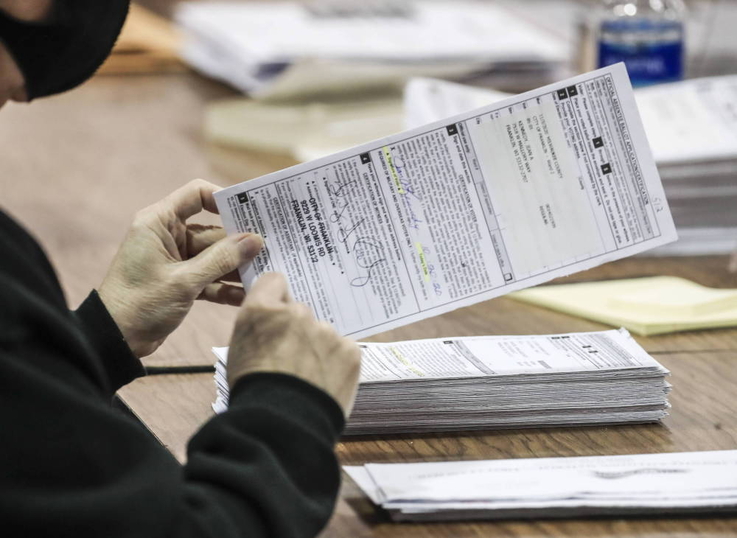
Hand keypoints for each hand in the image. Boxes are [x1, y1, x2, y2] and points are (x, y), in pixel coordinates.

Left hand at [99, 179, 262, 357]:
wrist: (114, 340)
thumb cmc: (140, 303)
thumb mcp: (184, 281)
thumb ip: (221, 259)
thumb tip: (256, 240)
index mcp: (159, 223)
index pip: (196, 195)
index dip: (224, 199)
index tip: (251, 212)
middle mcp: (169, 237)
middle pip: (214, 231)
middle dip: (241, 243)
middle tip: (274, 247)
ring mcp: (177, 260)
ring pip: (216, 257)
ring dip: (238, 267)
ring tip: (268, 273)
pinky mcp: (182, 282)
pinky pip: (211, 278)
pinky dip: (227, 287)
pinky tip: (248, 296)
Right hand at [227, 273, 360, 417]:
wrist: (283, 424)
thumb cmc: (253, 391)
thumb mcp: (238, 352)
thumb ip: (259, 327)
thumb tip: (272, 324)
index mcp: (262, 310)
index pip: (274, 281)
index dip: (275, 295)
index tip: (277, 310)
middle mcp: (297, 312)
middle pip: (300, 311)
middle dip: (297, 329)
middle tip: (290, 359)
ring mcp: (326, 330)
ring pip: (323, 333)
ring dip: (318, 348)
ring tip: (308, 378)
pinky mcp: (350, 349)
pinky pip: (343, 350)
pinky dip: (336, 364)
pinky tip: (325, 383)